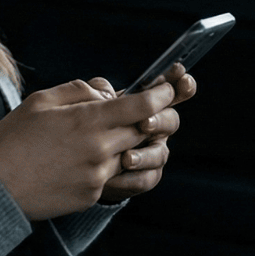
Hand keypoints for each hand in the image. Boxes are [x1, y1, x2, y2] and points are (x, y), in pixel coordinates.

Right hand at [0, 74, 183, 220]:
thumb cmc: (11, 140)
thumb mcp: (38, 102)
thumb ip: (76, 90)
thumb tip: (104, 92)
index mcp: (87, 121)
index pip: (142, 105)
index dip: (161, 95)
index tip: (166, 89)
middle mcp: (100, 149)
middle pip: (144, 130)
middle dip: (147, 118)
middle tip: (138, 112)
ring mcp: (98, 175)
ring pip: (130, 154)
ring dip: (125, 143)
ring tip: (100, 138)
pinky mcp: (92, 195)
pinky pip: (112, 176)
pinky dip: (105, 165)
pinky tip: (78, 162)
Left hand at [87, 64, 196, 202]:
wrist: (73, 167)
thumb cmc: (83, 130)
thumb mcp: (86, 108)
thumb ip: (98, 94)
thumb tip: (105, 90)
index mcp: (143, 107)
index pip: (167, 92)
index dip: (179, 84)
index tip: (181, 76)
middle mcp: (153, 128)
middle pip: (171, 121)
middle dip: (160, 121)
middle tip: (144, 123)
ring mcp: (151, 153)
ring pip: (161, 153)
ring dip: (145, 155)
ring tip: (127, 159)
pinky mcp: (143, 177)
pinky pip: (147, 179)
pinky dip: (132, 178)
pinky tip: (113, 179)